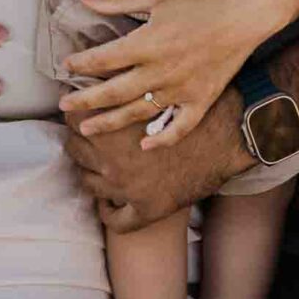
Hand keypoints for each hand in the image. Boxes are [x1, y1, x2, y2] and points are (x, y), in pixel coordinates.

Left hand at [57, 0, 298, 146]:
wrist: (247, 10)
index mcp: (146, 43)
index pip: (102, 60)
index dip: (80, 64)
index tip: (66, 66)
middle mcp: (160, 71)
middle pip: (112, 92)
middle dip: (85, 101)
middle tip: (65, 106)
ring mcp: (181, 89)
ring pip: (138, 113)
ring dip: (110, 123)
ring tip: (87, 129)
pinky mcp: (202, 99)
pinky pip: (180, 127)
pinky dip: (162, 139)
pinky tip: (145, 146)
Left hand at [66, 94, 248, 230]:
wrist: (226, 137)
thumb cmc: (189, 105)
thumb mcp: (150, 91)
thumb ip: (119, 88)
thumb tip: (96, 77)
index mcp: (109, 129)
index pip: (72, 119)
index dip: (75, 112)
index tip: (78, 109)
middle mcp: (111, 161)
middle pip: (74, 149)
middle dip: (80, 141)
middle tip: (88, 136)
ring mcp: (126, 189)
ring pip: (88, 183)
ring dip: (91, 173)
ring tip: (98, 165)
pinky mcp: (146, 210)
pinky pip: (115, 220)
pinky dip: (108, 212)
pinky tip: (110, 202)